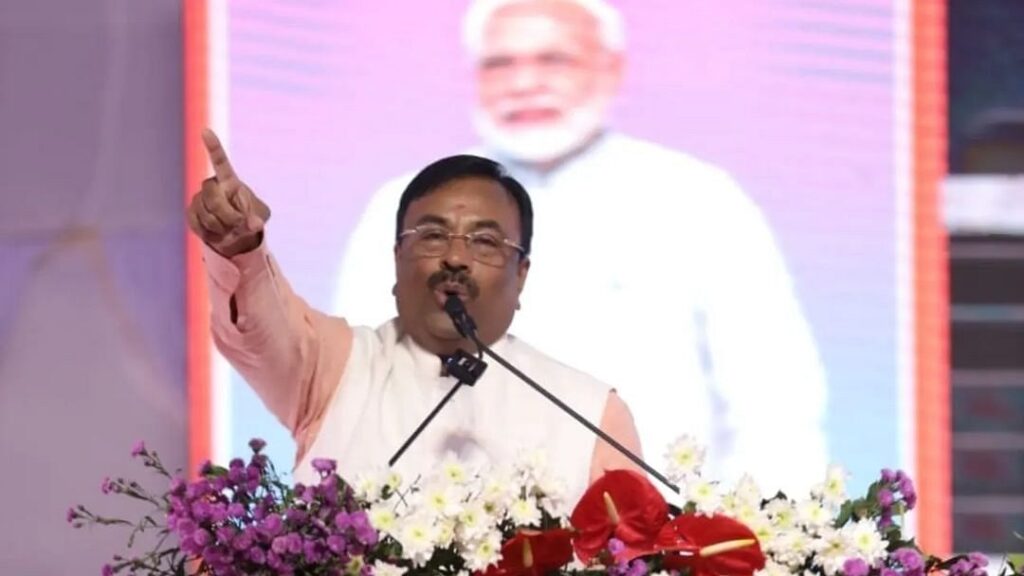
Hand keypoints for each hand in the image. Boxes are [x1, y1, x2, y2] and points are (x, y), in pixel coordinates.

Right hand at [187, 129, 270, 257]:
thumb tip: (254, 224)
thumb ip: (258, 219)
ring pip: (206, 214)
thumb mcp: (260, 218)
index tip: (205, 130)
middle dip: (227, 215)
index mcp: (230, 180)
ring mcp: (199, 198)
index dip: (213, 146)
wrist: (235, 233)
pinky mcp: (191, 212)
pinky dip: (212, 234)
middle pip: (212, 197)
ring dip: (222, 228)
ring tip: (230, 228)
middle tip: (238, 224)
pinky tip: (218, 233)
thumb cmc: (250, 219)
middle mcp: (212, 185)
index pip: (220, 161)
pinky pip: (198, 225)